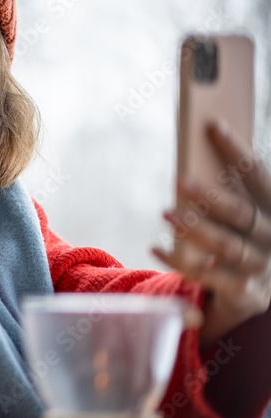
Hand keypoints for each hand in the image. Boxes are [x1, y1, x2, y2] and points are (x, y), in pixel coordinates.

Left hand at [154, 121, 270, 346]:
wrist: (255, 292)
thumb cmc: (241, 240)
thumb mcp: (240, 214)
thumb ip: (227, 188)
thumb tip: (196, 148)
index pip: (257, 175)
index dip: (236, 150)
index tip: (212, 125)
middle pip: (241, 214)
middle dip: (211, 196)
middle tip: (180, 180)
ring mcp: (261, 265)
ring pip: (226, 246)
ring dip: (195, 230)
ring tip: (166, 214)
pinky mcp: (245, 291)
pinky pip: (208, 277)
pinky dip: (179, 262)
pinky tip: (156, 248)